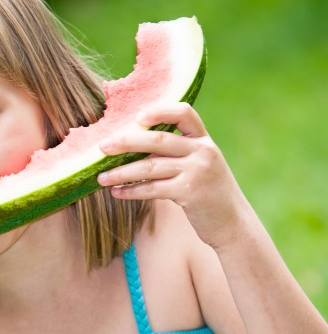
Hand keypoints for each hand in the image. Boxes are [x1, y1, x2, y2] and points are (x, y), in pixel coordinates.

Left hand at [97, 103, 251, 249]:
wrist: (232, 223)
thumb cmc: (209, 193)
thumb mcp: (202, 165)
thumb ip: (179, 152)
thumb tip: (137, 146)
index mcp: (204, 140)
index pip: (184, 112)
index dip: (160, 110)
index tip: (137, 116)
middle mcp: (202, 151)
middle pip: (158, 139)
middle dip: (126, 141)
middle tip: (102, 147)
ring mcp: (197, 171)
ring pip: (150, 166)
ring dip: (121, 172)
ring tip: (101, 177)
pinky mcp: (189, 193)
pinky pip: (152, 189)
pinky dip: (131, 191)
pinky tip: (117, 192)